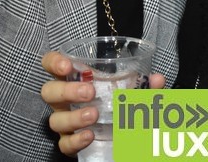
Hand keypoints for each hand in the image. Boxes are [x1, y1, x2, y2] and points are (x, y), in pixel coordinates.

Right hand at [40, 51, 165, 156]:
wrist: (123, 141)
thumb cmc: (121, 107)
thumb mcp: (135, 94)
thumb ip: (146, 87)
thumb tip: (158, 79)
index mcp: (75, 79)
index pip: (52, 65)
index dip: (54, 62)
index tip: (67, 65)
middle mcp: (65, 100)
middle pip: (49, 92)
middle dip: (66, 90)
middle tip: (89, 91)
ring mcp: (66, 122)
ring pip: (55, 119)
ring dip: (74, 116)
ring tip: (94, 114)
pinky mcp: (71, 143)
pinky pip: (64, 144)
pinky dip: (76, 140)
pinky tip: (90, 135)